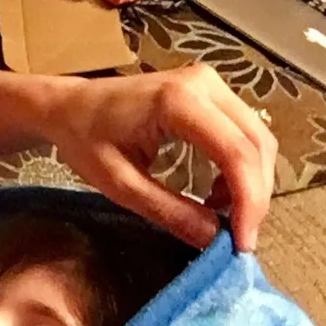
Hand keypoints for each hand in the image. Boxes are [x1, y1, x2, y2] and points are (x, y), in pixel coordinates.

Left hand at [44, 65, 277, 252]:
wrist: (69, 105)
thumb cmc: (84, 138)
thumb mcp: (119, 183)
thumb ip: (168, 210)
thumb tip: (214, 238)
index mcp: (177, 101)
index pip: (235, 152)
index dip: (248, 200)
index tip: (242, 242)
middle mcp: (203, 84)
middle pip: (256, 144)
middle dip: (254, 196)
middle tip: (239, 238)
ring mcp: (210, 83)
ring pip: (256, 138)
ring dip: (250, 183)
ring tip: (224, 218)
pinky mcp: (211, 92)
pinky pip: (242, 132)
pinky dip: (240, 168)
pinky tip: (217, 194)